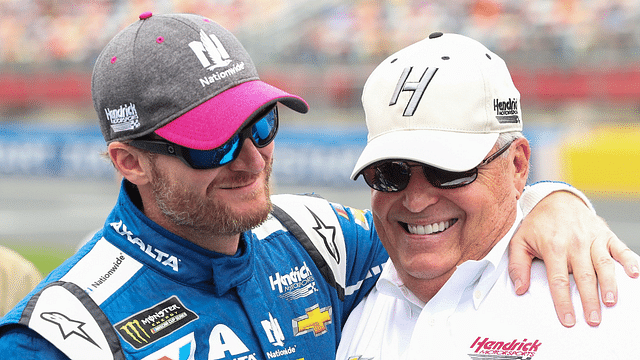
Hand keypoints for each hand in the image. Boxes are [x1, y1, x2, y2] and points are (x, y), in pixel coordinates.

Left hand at [508, 191, 638, 326]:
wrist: (555, 198)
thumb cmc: (537, 223)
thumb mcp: (519, 242)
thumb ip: (517, 266)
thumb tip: (520, 289)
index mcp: (553, 247)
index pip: (558, 280)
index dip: (563, 301)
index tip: (568, 319)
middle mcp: (575, 243)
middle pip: (584, 276)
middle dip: (589, 300)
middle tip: (593, 320)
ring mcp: (592, 238)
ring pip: (603, 264)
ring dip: (609, 285)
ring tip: (610, 303)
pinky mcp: (605, 234)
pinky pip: (620, 248)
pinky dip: (629, 260)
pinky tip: (633, 274)